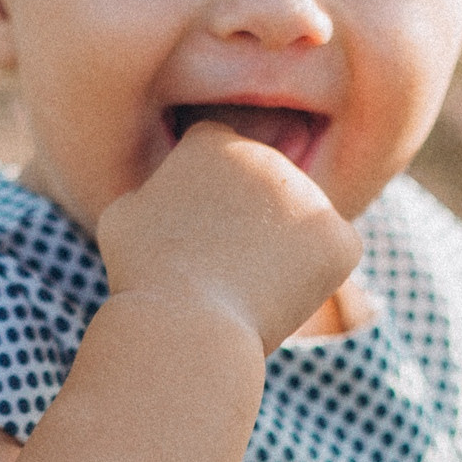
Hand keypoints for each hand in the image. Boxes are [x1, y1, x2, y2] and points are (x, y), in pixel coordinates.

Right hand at [94, 120, 361, 352]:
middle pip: (262, 186)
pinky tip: (276, 297)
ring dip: (278, 247)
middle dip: (248, 218)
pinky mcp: (340, 238)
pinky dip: (312, 278)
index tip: (195, 230)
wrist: (188, 321)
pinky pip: (330, 254)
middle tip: (219, 266)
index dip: (207, 194)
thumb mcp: (121, 218)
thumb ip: (150, 193)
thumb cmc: (142, 275)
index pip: (218, 155)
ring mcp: (310, 195)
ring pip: (296, 220)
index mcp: (213, 140)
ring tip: (242, 285)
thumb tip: (160, 195)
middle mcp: (267, 155)